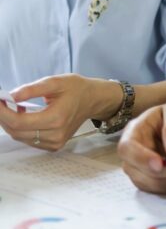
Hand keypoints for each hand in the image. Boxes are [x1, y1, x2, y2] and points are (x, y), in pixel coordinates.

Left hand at [0, 74, 121, 150]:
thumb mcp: (55, 82)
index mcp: (56, 118)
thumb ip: (32, 89)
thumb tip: (11, 96)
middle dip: (3, 118)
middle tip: (2, 103)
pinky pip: (28, 140)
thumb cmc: (76, 88)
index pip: (19, 122)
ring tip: (12, 107)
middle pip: (16, 131)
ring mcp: (55, 142)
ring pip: (20, 137)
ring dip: (11, 123)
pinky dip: (20, 129)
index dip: (2, 113)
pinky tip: (24, 116)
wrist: (93, 100)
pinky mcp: (53, 146)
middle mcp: (55, 134)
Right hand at [119, 99, 165, 194]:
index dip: (141, 158)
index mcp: (134, 131)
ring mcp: (137, 167)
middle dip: (157, 173)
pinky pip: (153, 190)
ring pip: (144, 182)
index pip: (127, 148)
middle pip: (133, 169)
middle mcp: (131, 152)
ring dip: (164, 181)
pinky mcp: (147, 179)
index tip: (159, 164)